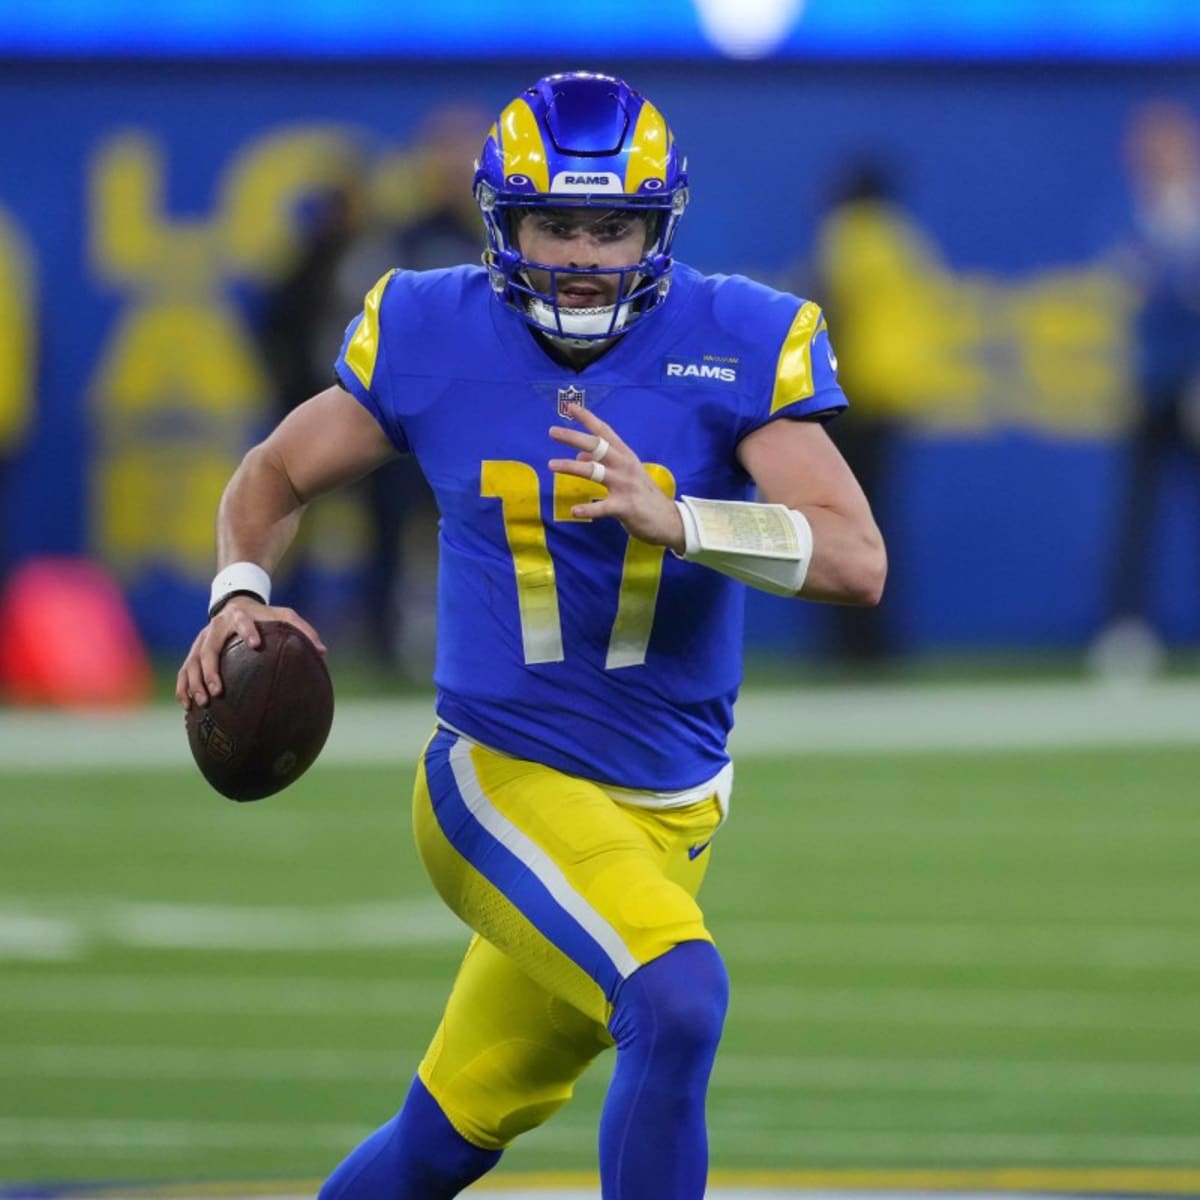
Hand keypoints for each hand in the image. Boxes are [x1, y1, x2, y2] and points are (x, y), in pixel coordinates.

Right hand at [175, 597, 324, 710]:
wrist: (235, 602)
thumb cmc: (264, 615)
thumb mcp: (284, 615)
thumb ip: (302, 630)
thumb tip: (323, 651)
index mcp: (240, 616)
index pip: (243, 621)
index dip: (248, 630)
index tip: (256, 644)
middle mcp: (216, 627)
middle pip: (209, 648)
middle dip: (211, 670)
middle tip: (218, 691)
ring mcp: (202, 639)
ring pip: (192, 661)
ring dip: (194, 682)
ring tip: (202, 702)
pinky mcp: (195, 650)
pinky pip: (185, 669)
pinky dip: (183, 686)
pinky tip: (188, 704)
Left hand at [548, 403, 685, 551]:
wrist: (669, 520)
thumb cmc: (643, 495)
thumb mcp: (625, 474)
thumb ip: (602, 463)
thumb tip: (579, 457)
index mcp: (625, 455)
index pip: (604, 431)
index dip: (587, 418)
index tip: (569, 406)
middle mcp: (624, 465)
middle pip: (597, 446)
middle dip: (573, 437)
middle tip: (552, 431)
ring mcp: (625, 485)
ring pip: (594, 471)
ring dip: (571, 467)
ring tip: (551, 465)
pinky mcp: (625, 507)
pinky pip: (602, 507)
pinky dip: (588, 509)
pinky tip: (574, 510)